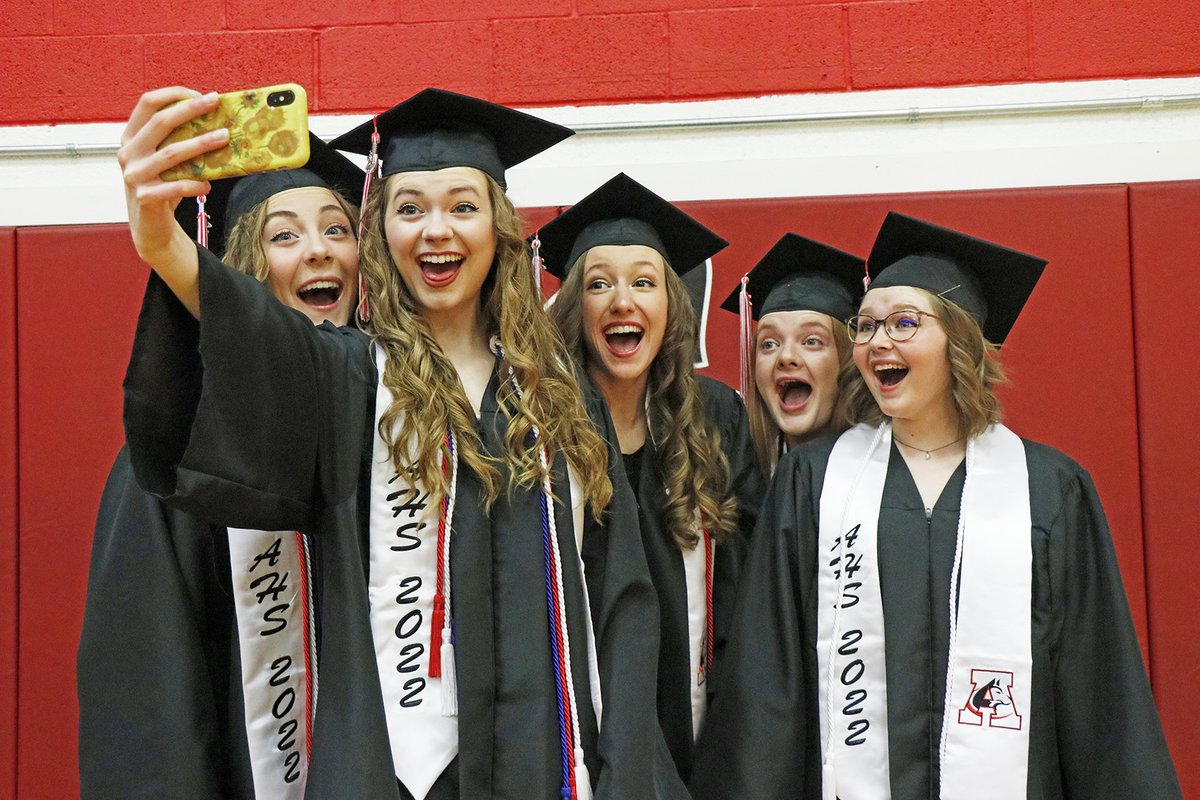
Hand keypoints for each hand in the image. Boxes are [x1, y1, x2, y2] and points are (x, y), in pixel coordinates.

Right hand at [118, 88, 224, 313]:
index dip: (173, 94)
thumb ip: (179, 140)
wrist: (150, 227)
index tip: (201, 94)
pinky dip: (194, 184)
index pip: (147, 104)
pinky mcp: (145, 197)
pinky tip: (208, 184)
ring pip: (170, 153)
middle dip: (190, 109)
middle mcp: (128, 152)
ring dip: (200, 144)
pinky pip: (174, 187)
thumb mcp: (167, 160)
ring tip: (225, 137)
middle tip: (216, 102)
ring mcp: (134, 175)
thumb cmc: (163, 187)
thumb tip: (220, 122)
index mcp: (131, 137)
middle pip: (159, 122)